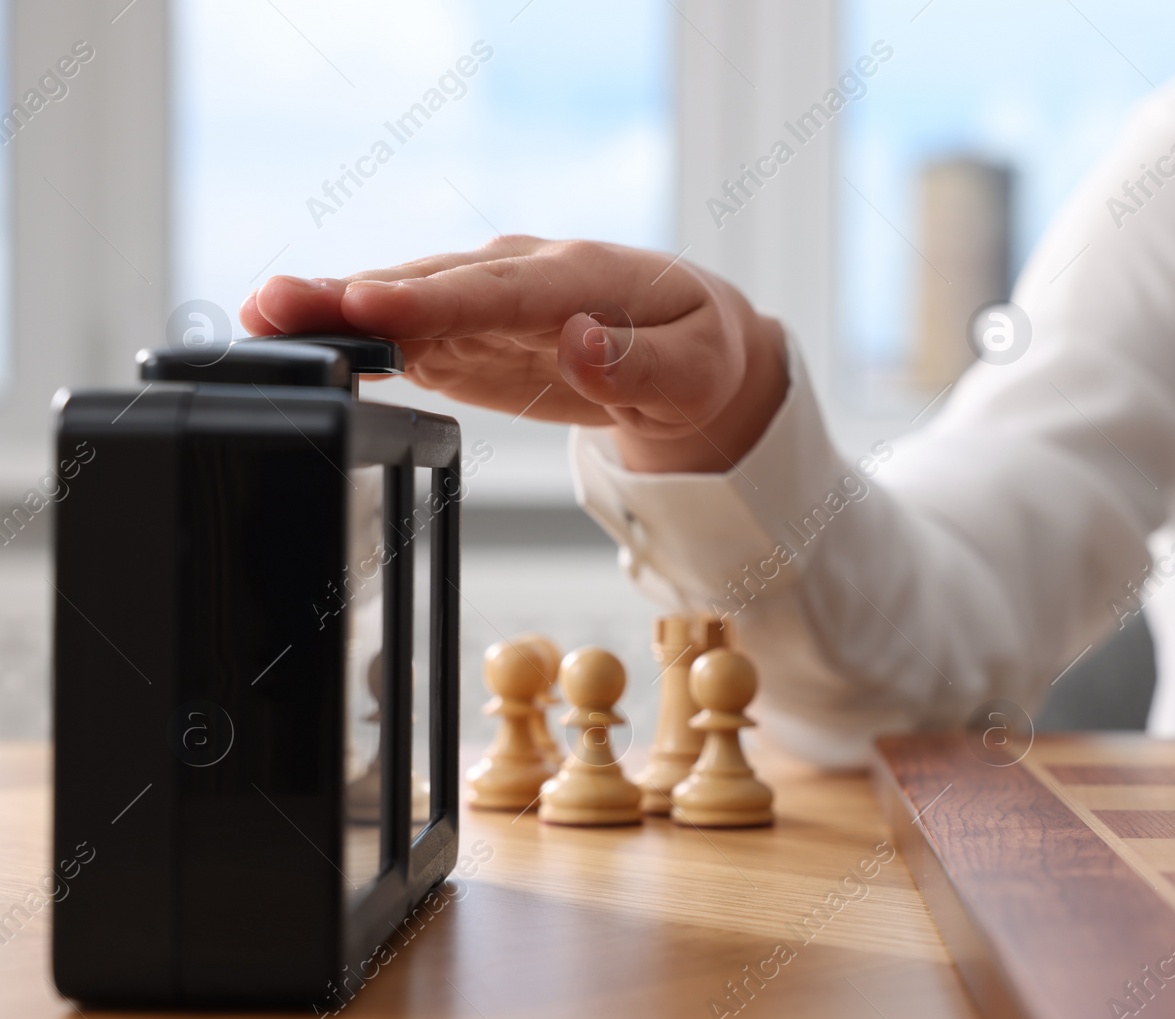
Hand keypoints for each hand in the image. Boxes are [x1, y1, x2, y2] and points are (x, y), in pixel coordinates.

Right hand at [240, 236, 788, 473]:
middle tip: (275, 305)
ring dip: (331, 311)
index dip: (434, 298)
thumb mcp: (693, 369)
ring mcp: (486, 303)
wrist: (688, 349)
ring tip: (260, 318)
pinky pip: (403, 335)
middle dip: (353, 294)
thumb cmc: (696, 353)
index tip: (372, 304)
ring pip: (402, 303)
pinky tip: (297, 345)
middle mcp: (521, 278)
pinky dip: (354, 340)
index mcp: (580, 276)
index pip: (501, 288)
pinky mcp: (466, 334)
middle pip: (431, 285)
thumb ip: (639, 362)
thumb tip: (582, 342)